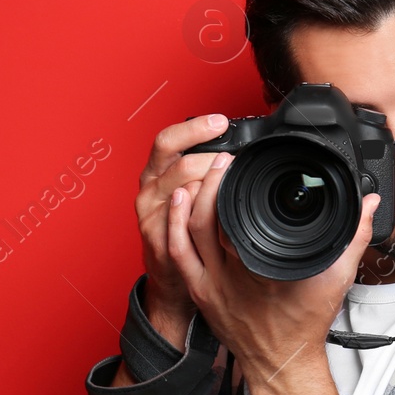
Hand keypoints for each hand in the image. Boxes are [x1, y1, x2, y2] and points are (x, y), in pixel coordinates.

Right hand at [134, 113, 231, 335]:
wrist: (169, 272)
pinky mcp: (157, 239)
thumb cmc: (186, 226)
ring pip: (182, 190)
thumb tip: (243, 150)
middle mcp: (150, 189)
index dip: (194, 128)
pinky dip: (200, 216)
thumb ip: (206, 169)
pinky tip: (218, 213)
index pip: (170, 140)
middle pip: (179, 162)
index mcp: (158, 171)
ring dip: (210, 185)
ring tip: (231, 185)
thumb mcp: (191, 190)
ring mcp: (150, 215)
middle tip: (235, 161)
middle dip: (211, 158)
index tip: (221, 122)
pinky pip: (180, 224)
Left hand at [165, 152, 382, 385]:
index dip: (233, 183)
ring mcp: (212, 286)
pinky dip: (174, 229)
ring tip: (196, 176)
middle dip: (210, 183)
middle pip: (208, 218)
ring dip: (188, 202)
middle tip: (220, 162)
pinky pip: (178, 257)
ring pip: (187, 235)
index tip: (238, 163)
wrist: (283, 361)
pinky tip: (178, 207)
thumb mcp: (338, 277)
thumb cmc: (305, 323)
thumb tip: (369, 204)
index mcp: (265, 266)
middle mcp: (233, 275)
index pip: (240, 214)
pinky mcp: (201, 293)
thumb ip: (354, 236)